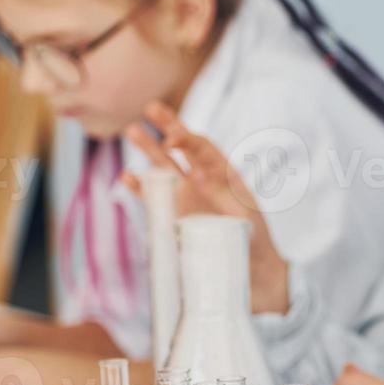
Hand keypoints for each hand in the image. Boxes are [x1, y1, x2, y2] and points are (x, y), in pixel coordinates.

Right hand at [124, 102, 291, 314]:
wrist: (253, 277)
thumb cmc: (255, 248)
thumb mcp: (247, 225)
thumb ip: (224, 205)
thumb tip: (198, 182)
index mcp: (226, 179)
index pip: (205, 150)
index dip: (189, 140)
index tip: (173, 138)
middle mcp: (205, 184)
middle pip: (184, 150)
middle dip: (169, 128)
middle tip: (151, 107)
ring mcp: (189, 200)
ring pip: (166, 170)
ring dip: (151, 152)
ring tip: (132, 130)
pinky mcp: (177, 220)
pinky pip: (156, 200)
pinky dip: (142, 189)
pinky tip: (127, 177)